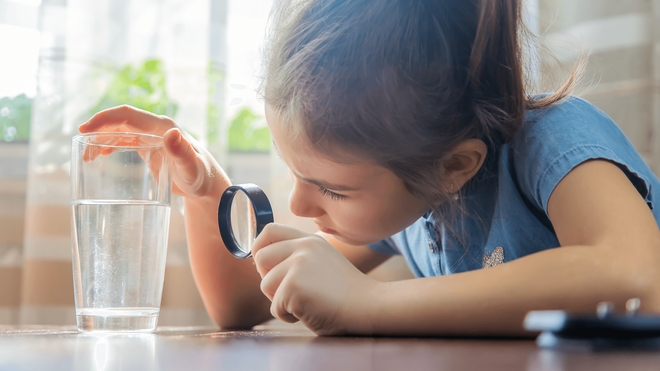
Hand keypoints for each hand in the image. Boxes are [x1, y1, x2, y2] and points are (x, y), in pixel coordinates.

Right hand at [79, 105, 228, 198]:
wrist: (207, 184)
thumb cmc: (201, 176)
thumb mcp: (191, 167)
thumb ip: (182, 152)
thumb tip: (172, 133)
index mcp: (162, 127)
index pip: (128, 115)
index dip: (105, 119)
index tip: (85, 129)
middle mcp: (156, 128)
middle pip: (120, 122)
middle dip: (98, 129)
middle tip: (81, 145)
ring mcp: (153, 137)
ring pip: (121, 131)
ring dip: (102, 139)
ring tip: (87, 155)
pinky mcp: (151, 148)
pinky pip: (126, 141)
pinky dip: (111, 145)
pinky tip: (101, 154)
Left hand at [252, 223, 379, 334]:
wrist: (367, 307)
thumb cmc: (345, 293)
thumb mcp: (322, 261)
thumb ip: (298, 256)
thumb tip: (262, 260)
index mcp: (310, 240)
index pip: (269, 231)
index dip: (259, 247)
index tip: (265, 266)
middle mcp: (302, 247)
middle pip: (260, 258)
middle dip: (270, 279)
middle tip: (292, 291)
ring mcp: (297, 265)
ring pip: (265, 285)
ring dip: (281, 301)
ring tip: (306, 302)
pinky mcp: (293, 287)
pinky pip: (275, 308)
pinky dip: (289, 316)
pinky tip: (310, 312)